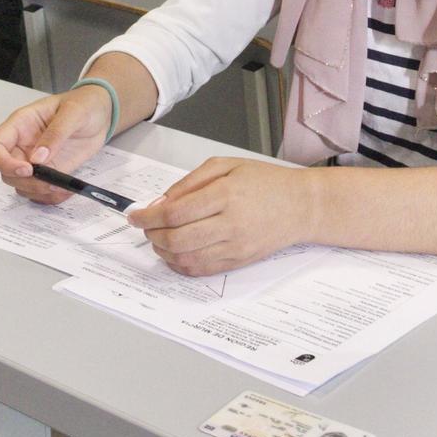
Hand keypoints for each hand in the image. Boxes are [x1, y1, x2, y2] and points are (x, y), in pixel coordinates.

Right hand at [0, 86, 115, 204]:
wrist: (100, 113)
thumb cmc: (83, 104)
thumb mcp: (73, 113)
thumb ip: (55, 134)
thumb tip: (37, 159)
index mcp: (20, 125)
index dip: (2, 162)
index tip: (26, 169)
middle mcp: (22, 145)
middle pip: (5, 171)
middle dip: (24, 181)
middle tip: (49, 181)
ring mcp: (34, 161)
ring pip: (20, 185)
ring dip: (37, 191)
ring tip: (60, 185)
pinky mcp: (49, 172)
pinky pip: (40, 191)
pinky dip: (50, 196)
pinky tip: (66, 189)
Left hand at [126, 158, 315, 276]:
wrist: (301, 206)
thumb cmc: (265, 181)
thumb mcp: (226, 166)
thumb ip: (190, 182)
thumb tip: (161, 201)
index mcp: (226, 195)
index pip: (174, 213)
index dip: (147, 216)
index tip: (135, 214)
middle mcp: (230, 224)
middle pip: (176, 239)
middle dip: (151, 234)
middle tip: (145, 226)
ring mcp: (235, 247)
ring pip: (186, 259)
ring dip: (163, 251)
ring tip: (157, 238)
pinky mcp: (239, 262)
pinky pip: (202, 270)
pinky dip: (180, 265)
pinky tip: (173, 254)